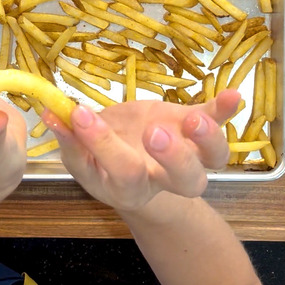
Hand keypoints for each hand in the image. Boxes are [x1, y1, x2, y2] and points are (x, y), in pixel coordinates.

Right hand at [42, 90, 239, 211]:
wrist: (132, 163)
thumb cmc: (103, 162)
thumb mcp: (80, 158)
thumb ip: (69, 140)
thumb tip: (51, 114)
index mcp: (132, 188)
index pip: (124, 171)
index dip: (102, 144)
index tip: (80, 115)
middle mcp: (166, 177)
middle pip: (184, 180)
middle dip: (174, 157)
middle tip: (155, 135)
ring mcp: (188, 153)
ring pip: (212, 157)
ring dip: (209, 138)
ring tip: (196, 118)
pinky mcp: (195, 128)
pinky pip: (219, 122)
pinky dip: (226, 109)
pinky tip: (233, 95)